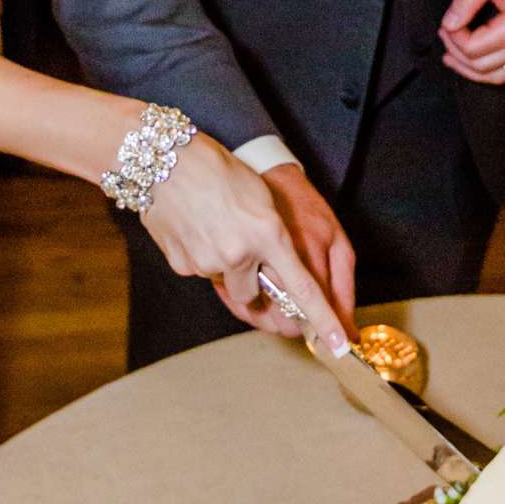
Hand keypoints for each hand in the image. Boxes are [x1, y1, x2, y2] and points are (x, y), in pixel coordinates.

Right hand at [142, 134, 349, 353]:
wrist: (166, 158)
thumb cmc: (220, 171)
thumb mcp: (262, 199)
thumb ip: (275, 239)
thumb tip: (280, 276)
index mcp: (268, 234)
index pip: (303, 289)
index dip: (324, 320)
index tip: (339, 345)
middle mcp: (239, 254)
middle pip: (256, 299)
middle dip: (255, 292)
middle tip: (251, 270)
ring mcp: (207, 262)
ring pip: (226, 284)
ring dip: (227, 270)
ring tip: (218, 232)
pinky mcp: (182, 265)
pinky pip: (200, 274)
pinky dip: (202, 258)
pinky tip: (196, 230)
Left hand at [440, 0, 504, 85]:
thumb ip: (465, 2)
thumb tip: (449, 25)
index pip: (473, 49)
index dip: (453, 37)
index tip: (447, 22)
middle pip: (481, 67)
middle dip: (456, 53)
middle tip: (445, 33)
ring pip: (496, 77)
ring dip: (470, 70)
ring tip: (452, 55)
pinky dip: (488, 70)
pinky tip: (474, 60)